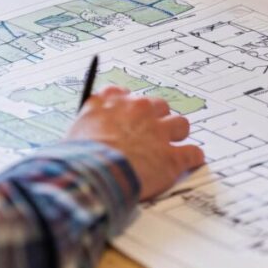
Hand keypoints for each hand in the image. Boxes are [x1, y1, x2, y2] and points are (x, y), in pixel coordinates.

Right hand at [66, 86, 204, 199]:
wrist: (93, 173)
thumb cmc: (79, 156)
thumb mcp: (74, 130)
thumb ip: (88, 123)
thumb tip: (88, 131)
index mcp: (111, 102)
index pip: (123, 94)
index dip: (126, 106)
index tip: (126, 114)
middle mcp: (137, 111)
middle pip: (157, 105)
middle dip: (156, 118)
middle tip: (150, 133)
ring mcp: (158, 132)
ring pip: (180, 124)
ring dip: (176, 134)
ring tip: (172, 145)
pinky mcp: (172, 157)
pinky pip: (192, 152)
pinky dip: (192, 157)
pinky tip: (191, 161)